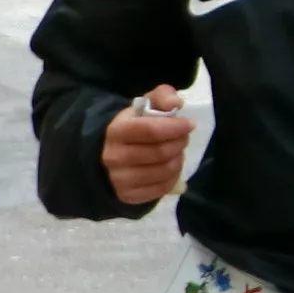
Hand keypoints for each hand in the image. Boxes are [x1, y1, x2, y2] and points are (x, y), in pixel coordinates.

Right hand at [99, 87, 191, 204]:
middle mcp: (114, 157)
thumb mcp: (143, 106)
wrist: (105, 154)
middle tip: (183, 137)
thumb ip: (161, 96)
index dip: (175, 127)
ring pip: (164, 170)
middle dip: (179, 142)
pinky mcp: (128, 195)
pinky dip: (174, 176)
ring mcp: (120, 179)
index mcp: (116, 131)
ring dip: (178, 159)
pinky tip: (171, 166)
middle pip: (161, 152)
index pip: (151, 130)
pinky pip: (162, 187)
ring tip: (176, 150)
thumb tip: (176, 102)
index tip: (188, 124)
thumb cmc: (132, 127)